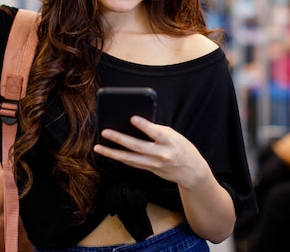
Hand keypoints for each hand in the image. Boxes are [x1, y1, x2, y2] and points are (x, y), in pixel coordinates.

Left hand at [93, 116, 210, 187]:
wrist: (191, 171)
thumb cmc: (182, 148)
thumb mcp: (174, 135)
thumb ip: (156, 131)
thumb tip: (136, 125)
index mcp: (169, 141)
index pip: (155, 132)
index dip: (144, 125)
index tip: (132, 118)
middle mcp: (161, 154)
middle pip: (137, 146)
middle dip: (120, 139)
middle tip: (105, 131)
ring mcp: (154, 164)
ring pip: (129, 159)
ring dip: (112, 153)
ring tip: (98, 147)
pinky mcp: (149, 170)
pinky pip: (131, 163)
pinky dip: (119, 158)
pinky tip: (108, 153)